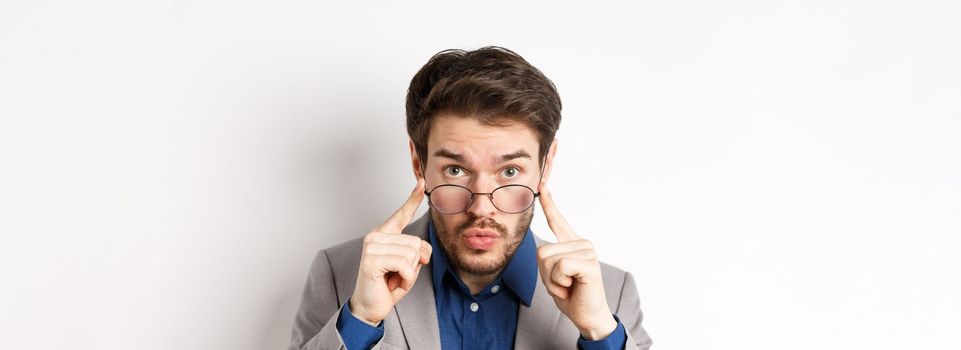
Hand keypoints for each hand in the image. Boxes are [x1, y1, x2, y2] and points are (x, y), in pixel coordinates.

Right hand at [348, 178, 431, 325]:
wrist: (370, 307)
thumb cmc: (388, 285)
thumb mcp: (409, 266)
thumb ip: (417, 252)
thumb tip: (422, 250)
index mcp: (384, 234)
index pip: (402, 214)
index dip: (413, 198)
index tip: (423, 182)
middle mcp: (376, 236)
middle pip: (416, 242)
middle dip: (415, 264)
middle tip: (398, 275)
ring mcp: (371, 246)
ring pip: (411, 254)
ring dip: (409, 273)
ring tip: (394, 279)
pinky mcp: (371, 259)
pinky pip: (404, 265)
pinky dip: (405, 279)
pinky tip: (392, 283)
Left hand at [536, 182, 617, 339]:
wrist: (588, 316)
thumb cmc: (571, 295)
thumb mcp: (552, 274)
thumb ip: (548, 259)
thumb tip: (541, 249)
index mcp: (572, 244)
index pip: (557, 220)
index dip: (549, 202)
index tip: (542, 183)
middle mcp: (581, 243)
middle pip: (542, 251)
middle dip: (546, 275)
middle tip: (563, 283)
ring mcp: (587, 252)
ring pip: (549, 260)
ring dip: (553, 280)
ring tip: (568, 285)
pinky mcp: (590, 263)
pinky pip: (560, 267)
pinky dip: (560, 283)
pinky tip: (573, 286)